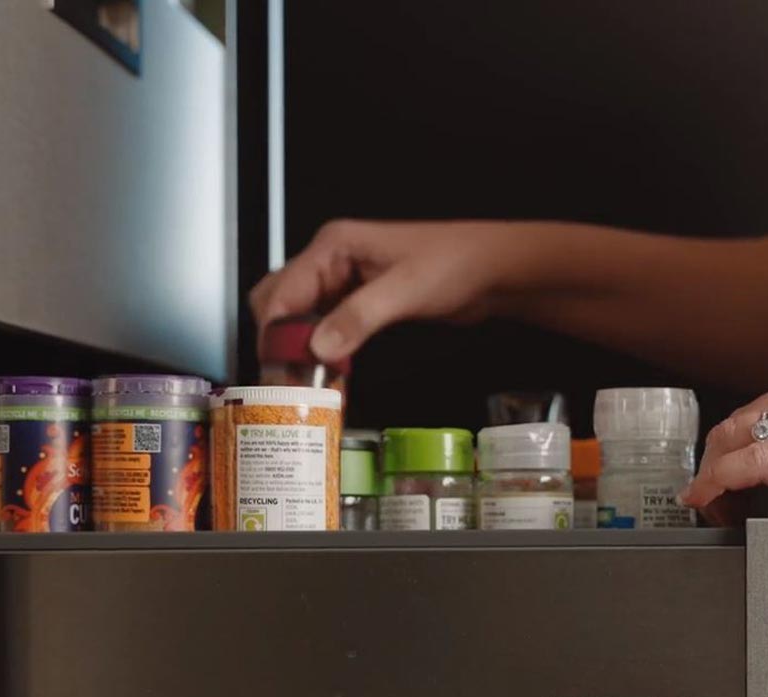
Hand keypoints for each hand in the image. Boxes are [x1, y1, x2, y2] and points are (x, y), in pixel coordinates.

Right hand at [249, 220, 531, 363]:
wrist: (492, 269)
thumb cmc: (456, 263)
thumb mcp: (405, 291)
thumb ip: (359, 317)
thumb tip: (320, 347)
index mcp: (335, 245)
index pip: (283, 290)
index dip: (275, 331)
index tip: (276, 367)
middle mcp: (333, 259)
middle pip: (280, 300)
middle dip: (277, 338)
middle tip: (286, 377)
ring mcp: (345, 280)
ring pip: (300, 316)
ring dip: (298, 346)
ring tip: (304, 381)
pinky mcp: (361, 301)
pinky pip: (326, 325)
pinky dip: (321, 348)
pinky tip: (328, 371)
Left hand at [683, 369, 767, 551]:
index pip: (757, 412)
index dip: (723, 453)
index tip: (713, 488)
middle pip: (736, 422)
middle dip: (709, 466)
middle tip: (706, 508)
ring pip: (739, 436)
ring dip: (710, 477)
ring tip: (708, 513)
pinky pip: (761, 461)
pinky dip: (721, 481)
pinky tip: (710, 502)